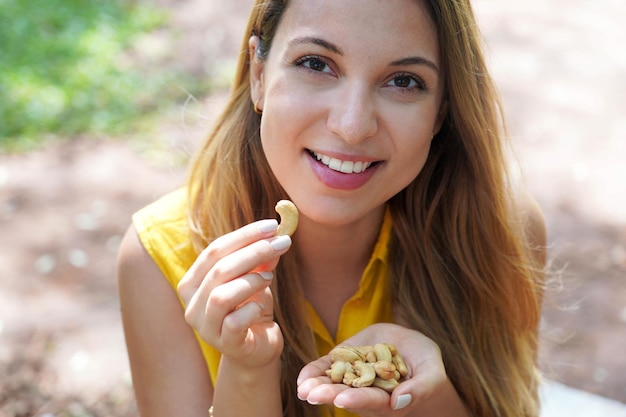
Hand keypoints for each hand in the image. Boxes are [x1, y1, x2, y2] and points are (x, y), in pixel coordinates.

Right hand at [177, 219, 291, 368]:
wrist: (256, 349)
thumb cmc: (250, 308)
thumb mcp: (255, 278)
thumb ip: (260, 259)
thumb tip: (275, 233)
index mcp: (192, 283)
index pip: (214, 251)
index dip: (244, 236)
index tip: (272, 225)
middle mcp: (191, 305)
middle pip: (219, 269)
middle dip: (254, 252)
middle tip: (282, 243)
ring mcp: (205, 327)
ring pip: (222, 295)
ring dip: (251, 281)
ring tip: (269, 277)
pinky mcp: (224, 344)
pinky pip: (235, 321)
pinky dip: (252, 309)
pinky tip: (262, 307)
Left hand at [297, 323, 447, 415]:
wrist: (409, 343)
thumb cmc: (426, 361)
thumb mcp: (431, 371)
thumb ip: (421, 388)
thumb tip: (400, 401)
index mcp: (389, 399)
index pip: (372, 401)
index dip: (358, 400)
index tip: (342, 400)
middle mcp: (367, 391)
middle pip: (347, 395)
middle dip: (329, 395)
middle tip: (313, 395)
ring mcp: (353, 376)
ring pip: (332, 384)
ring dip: (317, 387)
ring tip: (303, 389)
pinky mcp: (343, 361)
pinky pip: (326, 368)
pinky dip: (314, 373)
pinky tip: (303, 379)